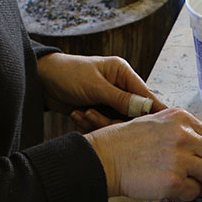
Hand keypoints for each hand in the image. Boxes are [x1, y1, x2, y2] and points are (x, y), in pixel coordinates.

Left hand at [37, 53, 165, 127]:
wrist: (42, 81)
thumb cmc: (68, 74)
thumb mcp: (95, 86)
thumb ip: (121, 99)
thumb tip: (145, 109)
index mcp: (123, 74)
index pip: (146, 95)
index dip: (154, 111)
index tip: (160, 126)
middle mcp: (120, 88)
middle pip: (131, 115)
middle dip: (112, 119)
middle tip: (92, 114)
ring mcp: (109, 102)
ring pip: (115, 123)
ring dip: (97, 122)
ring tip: (82, 113)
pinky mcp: (98, 113)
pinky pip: (102, 127)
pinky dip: (89, 124)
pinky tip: (76, 114)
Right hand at [85, 107, 201, 201]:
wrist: (103, 159)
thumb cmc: (124, 144)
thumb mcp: (155, 122)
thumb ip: (180, 131)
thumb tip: (201, 149)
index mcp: (182, 119)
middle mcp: (184, 136)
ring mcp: (179, 159)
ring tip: (190, 188)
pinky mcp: (172, 181)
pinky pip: (193, 192)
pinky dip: (186, 196)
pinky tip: (172, 192)